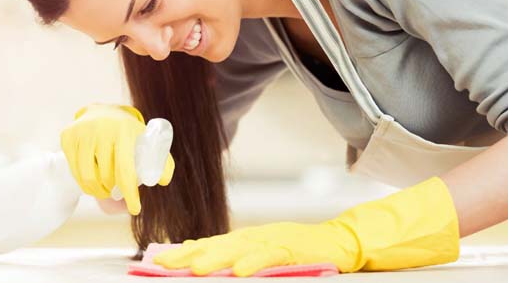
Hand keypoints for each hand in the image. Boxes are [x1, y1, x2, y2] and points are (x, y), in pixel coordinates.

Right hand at [60, 103, 173, 214]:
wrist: (102, 112)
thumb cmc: (128, 135)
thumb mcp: (147, 142)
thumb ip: (160, 162)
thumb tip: (162, 181)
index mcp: (126, 130)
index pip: (126, 169)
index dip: (130, 193)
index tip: (135, 209)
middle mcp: (103, 128)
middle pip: (106, 176)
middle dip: (113, 191)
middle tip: (117, 192)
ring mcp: (83, 131)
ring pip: (87, 177)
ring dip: (97, 191)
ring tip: (104, 190)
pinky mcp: (68, 136)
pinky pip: (74, 170)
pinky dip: (83, 182)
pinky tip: (90, 180)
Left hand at [153, 176, 458, 275]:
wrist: (351, 241)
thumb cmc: (310, 251)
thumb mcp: (272, 254)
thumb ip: (244, 259)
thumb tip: (212, 266)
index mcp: (252, 238)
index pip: (212, 245)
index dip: (184, 252)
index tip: (156, 261)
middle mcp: (261, 235)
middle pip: (219, 244)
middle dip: (188, 255)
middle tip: (161, 264)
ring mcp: (279, 240)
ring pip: (240, 248)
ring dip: (214, 259)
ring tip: (189, 269)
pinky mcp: (299, 248)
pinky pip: (274, 256)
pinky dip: (256, 262)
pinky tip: (238, 271)